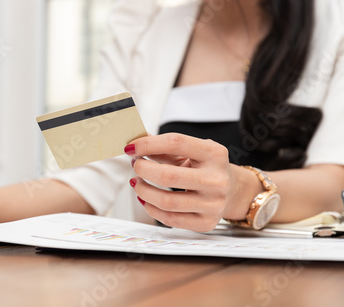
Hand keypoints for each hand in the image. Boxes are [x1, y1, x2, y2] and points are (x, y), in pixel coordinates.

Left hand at [125, 133, 254, 231]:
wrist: (233, 191)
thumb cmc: (206, 167)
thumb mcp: (191, 151)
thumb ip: (163, 146)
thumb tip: (133, 142)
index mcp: (214, 154)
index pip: (176, 143)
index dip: (148, 144)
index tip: (130, 147)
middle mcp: (216, 179)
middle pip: (168, 176)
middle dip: (143, 169)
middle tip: (135, 165)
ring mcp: (213, 204)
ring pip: (166, 201)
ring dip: (143, 190)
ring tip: (136, 182)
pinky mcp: (206, 222)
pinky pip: (170, 219)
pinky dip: (151, 208)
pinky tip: (145, 199)